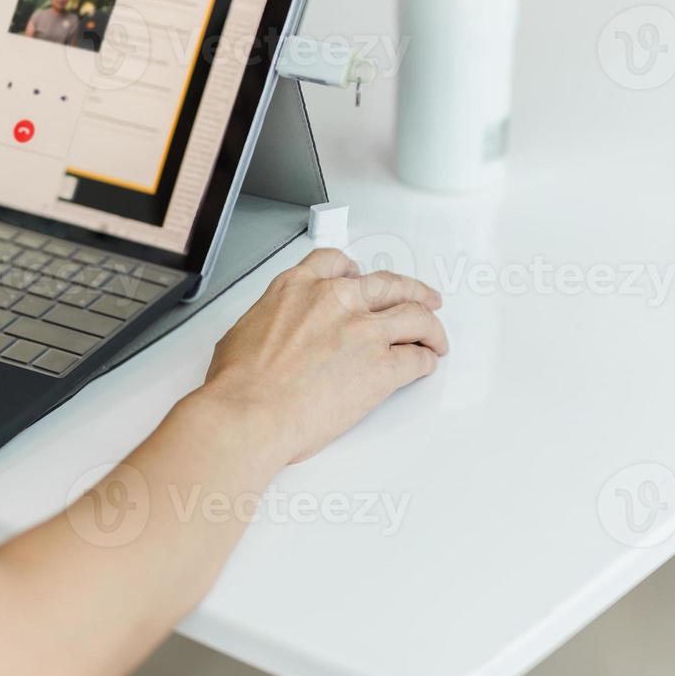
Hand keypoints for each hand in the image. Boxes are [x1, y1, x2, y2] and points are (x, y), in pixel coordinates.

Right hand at [201, 248, 447, 464]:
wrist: (250, 411)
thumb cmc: (239, 383)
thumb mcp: (243, 331)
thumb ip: (270, 323)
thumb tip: (272, 336)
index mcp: (298, 288)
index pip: (337, 264)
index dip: (356, 272)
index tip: (363, 279)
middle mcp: (336, 301)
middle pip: (389, 285)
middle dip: (411, 291)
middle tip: (422, 299)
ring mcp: (364, 331)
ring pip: (415, 316)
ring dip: (431, 326)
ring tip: (435, 336)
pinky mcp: (382, 366)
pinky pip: (417, 358)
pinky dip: (426, 361)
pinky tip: (425, 365)